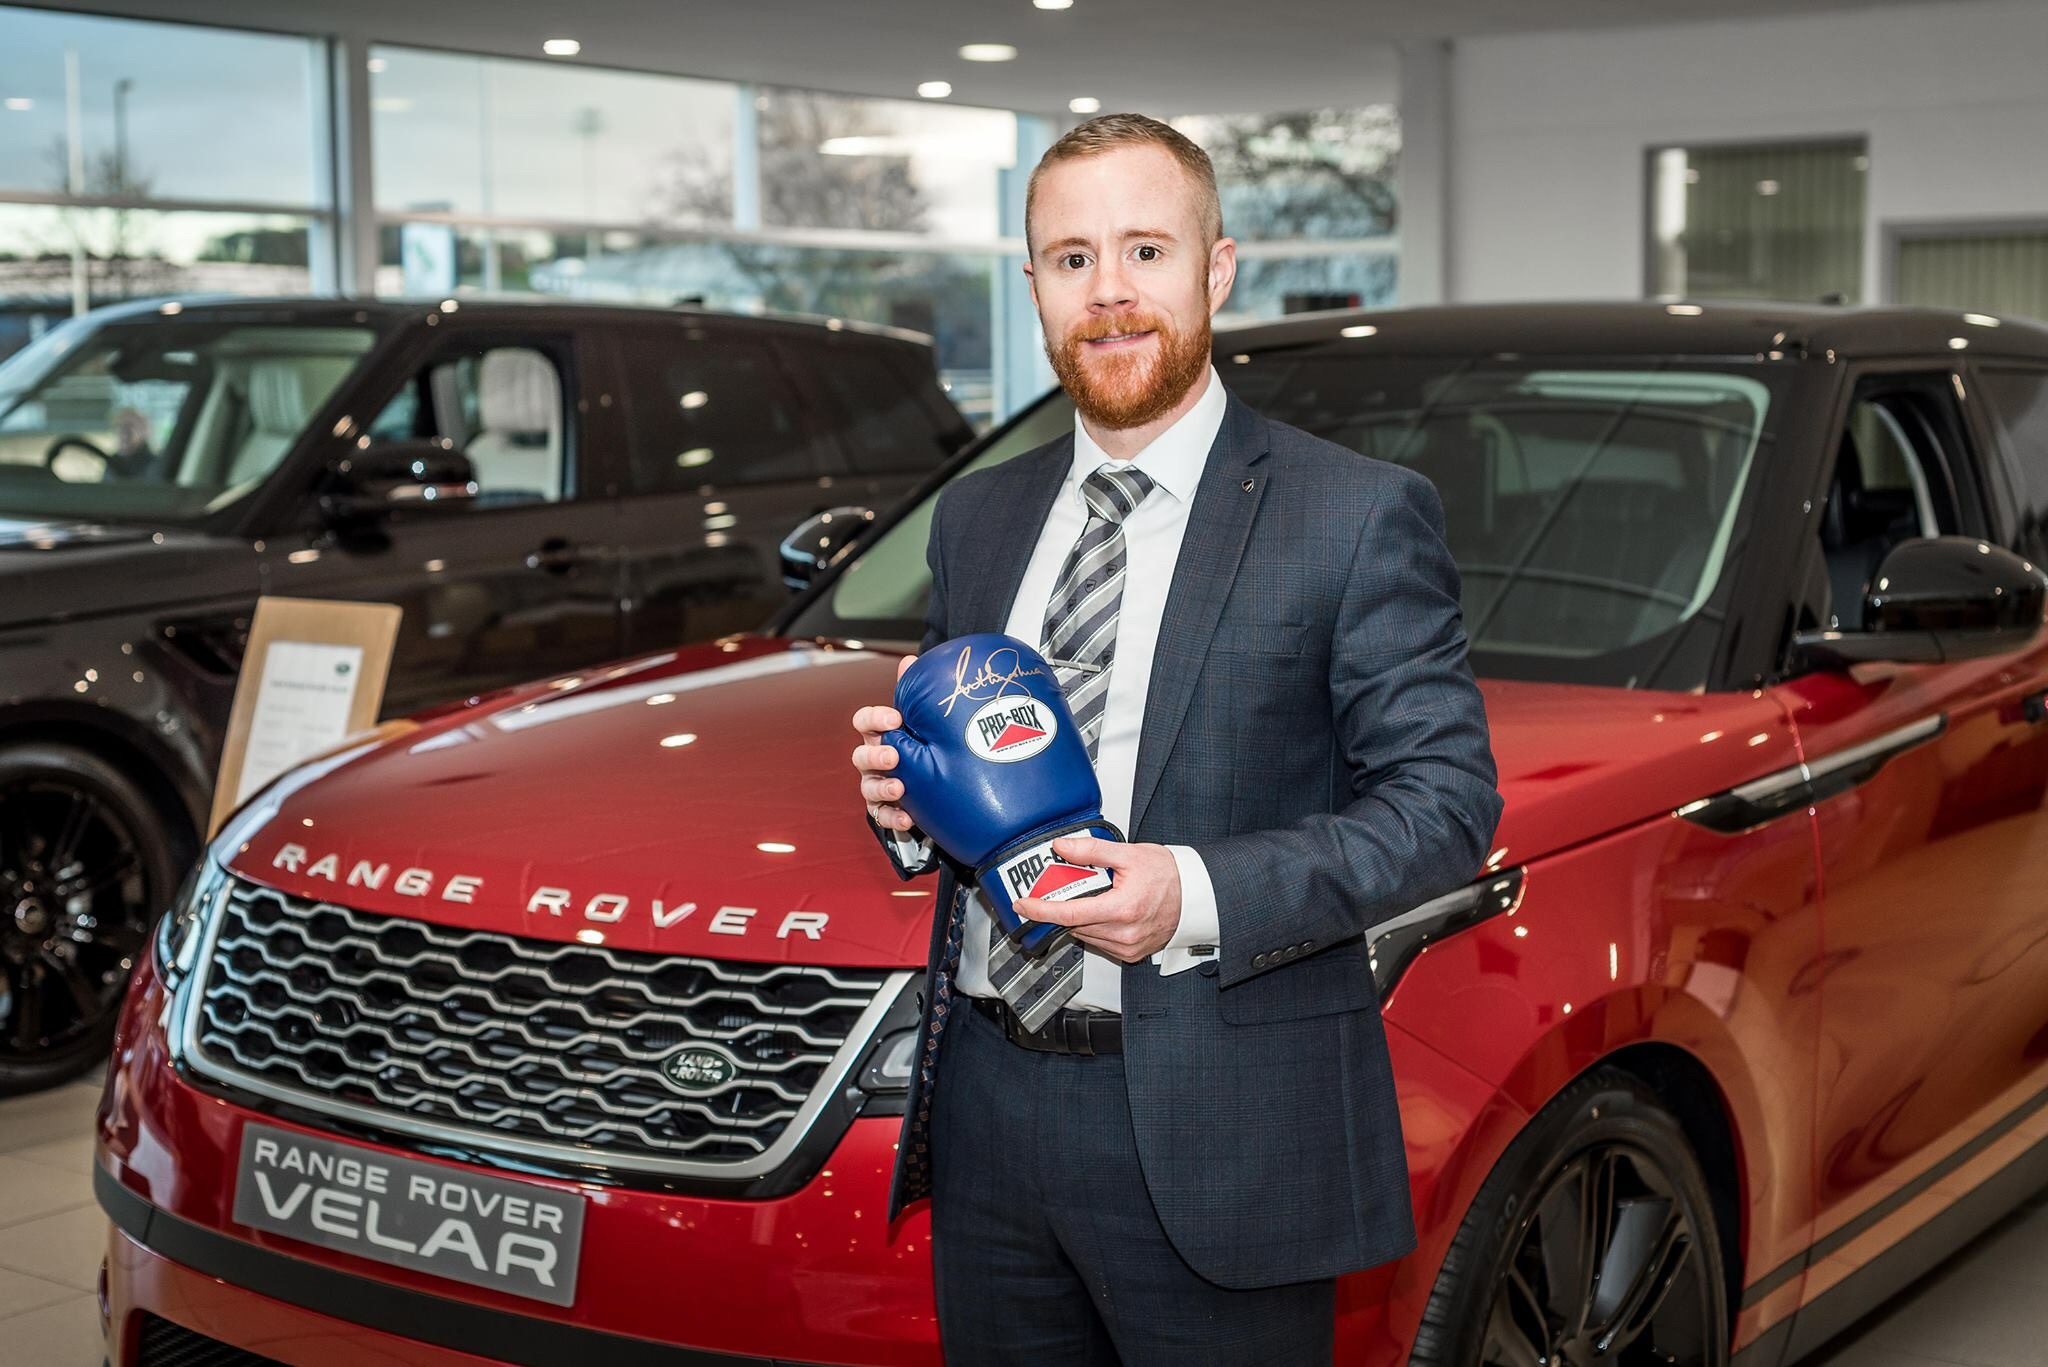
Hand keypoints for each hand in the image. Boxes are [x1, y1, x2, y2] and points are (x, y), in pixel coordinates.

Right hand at [850, 654, 918, 832]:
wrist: (936, 783)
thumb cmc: (923, 744)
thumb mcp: (920, 720)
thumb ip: (912, 693)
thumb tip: (910, 660)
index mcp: (879, 734)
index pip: (864, 722)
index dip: (875, 719)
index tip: (895, 718)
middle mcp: (872, 759)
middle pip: (860, 756)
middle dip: (876, 756)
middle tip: (894, 756)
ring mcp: (876, 784)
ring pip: (867, 787)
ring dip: (882, 788)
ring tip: (900, 789)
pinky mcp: (885, 809)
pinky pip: (881, 815)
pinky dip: (892, 817)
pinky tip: (908, 817)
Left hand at [1013, 835, 1181, 963]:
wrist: (1197, 895)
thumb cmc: (1170, 875)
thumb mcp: (1129, 854)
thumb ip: (1092, 851)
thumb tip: (1062, 847)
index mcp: (1122, 909)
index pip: (1069, 913)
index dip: (1041, 910)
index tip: (1023, 905)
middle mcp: (1124, 933)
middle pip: (1075, 924)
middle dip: (1062, 907)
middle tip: (1060, 889)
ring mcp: (1128, 947)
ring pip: (1086, 935)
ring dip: (1079, 918)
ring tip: (1090, 896)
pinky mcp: (1131, 954)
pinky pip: (1100, 943)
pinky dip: (1094, 928)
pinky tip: (1103, 911)